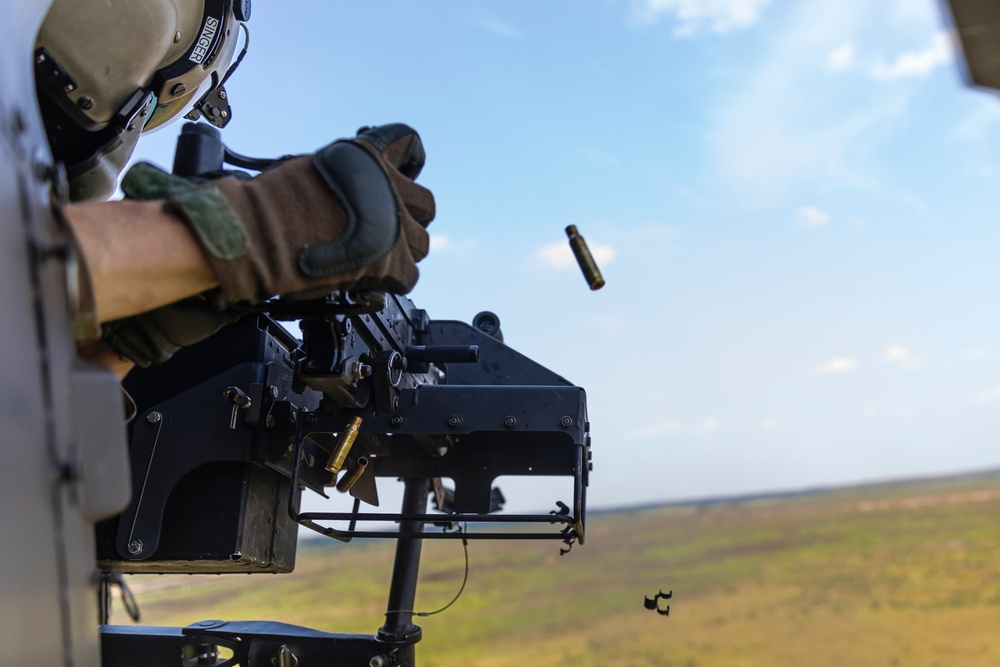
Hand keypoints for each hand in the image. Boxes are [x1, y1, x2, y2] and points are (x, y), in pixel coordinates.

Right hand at [122, 123, 434, 303]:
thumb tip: (358, 194)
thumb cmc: (272, 204)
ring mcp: (396, 227)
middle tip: (386, 227)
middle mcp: (390, 188)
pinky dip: (393, 279)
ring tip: (376, 257)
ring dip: (403, 250)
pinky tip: (372, 278)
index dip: (410, 162)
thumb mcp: (313, 167)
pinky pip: (409, 275)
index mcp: (369, 155)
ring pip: (421, 243)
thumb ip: (348, 178)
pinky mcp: (392, 264)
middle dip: (408, 216)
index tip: (405, 173)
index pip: (409, 144)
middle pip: (425, 204)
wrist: (260, 236)